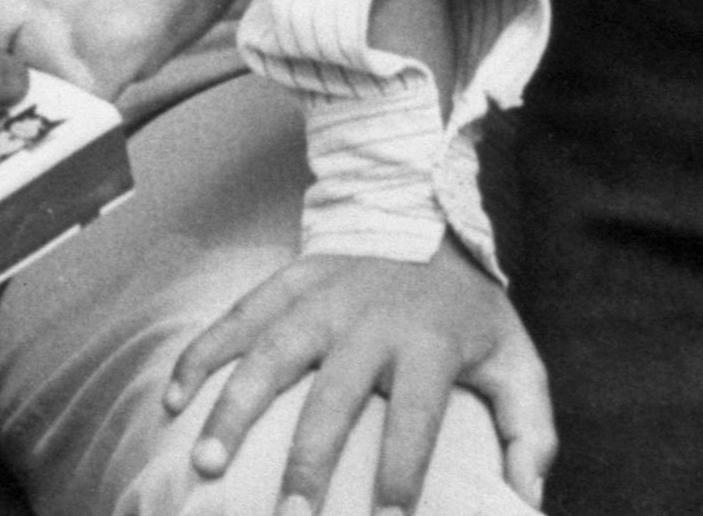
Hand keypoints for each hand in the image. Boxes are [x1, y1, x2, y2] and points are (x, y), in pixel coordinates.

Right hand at [164, 243, 553, 511]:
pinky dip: (203, 354)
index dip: (403, 471)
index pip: (418, 416)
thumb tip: (528, 502)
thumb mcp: (519, 364)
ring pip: (270, 351)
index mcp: (430, 343)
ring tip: (208, 462)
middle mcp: (370, 318)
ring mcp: (322, 295)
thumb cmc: (472, 314)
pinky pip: (239, 315)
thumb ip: (529, 434)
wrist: (430, 216)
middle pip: (334, 393)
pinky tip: (173, 399)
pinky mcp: (289, 279)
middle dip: (308, 458)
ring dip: (235, 407)